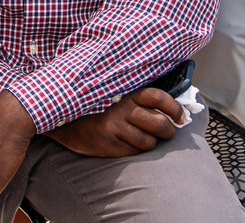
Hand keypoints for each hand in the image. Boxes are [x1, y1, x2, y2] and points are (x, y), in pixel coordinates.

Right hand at [47, 87, 184, 157]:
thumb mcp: (115, 95)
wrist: (63, 120)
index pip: (157, 97)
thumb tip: (170, 109)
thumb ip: (137, 98)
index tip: (180, 117)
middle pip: (159, 123)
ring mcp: (114, 126)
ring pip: (148, 142)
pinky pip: (134, 152)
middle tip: (167, 133)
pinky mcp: (108, 144)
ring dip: (150, 143)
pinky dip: (135, 151)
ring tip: (142, 139)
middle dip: (168, 131)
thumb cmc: (96, 107)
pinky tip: (126, 144)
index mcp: (126, 92)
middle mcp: (121, 108)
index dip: (174, 108)